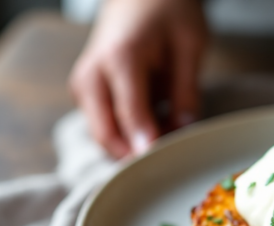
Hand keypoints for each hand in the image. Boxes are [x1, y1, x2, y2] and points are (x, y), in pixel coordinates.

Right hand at [69, 0, 207, 158]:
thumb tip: (184, 130)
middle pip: (105, 134)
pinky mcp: (84, 93)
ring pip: (102, 135)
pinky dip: (126, 134)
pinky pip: (103, 126)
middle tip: (170, 154)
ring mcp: (83, 85)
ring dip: (132, 144)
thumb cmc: (165, 12)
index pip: (130, 115)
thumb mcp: (190, 45)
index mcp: (121, 58)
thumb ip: (186, 91)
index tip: (160, 164)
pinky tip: (155, 121)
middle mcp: (92, 75)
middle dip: (136, 153)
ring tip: (168, 128)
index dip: (147, 144)